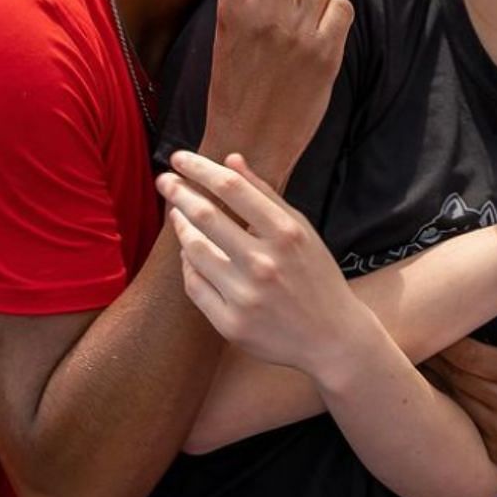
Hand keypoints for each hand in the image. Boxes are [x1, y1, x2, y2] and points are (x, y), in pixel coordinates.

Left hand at [163, 150, 367, 376]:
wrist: (332, 338)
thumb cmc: (316, 277)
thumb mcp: (301, 230)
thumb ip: (265, 194)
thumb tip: (230, 160)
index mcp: (286, 234)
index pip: (231, 188)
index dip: (199, 168)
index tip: (179, 158)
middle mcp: (264, 264)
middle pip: (205, 216)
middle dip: (178, 192)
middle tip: (164, 181)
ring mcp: (246, 296)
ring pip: (194, 251)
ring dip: (180, 227)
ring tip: (176, 214)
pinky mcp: (231, 324)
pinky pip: (194, 285)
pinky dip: (188, 265)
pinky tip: (189, 254)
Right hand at [199, 0, 350, 187]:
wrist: (248, 144)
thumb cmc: (236, 88)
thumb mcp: (230, 39)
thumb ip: (257, 1)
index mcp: (232, 7)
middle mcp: (264, 12)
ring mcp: (297, 30)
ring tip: (297, 32)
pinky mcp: (326, 50)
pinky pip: (342, 10)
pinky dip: (334, 22)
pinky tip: (316, 48)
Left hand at [425, 338, 496, 494]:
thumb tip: (454, 340)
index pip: (470, 356)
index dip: (443, 345)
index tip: (424, 332)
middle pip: (458, 376)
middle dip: (433, 360)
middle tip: (408, 344)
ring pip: (456, 400)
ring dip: (434, 382)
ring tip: (416, 366)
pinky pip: (464, 423)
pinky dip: (447, 409)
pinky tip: (430, 398)